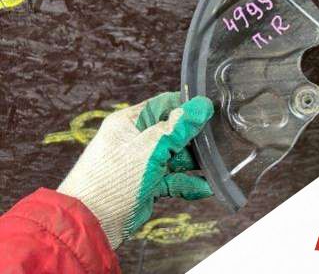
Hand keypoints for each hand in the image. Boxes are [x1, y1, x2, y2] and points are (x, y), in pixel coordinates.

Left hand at [58, 92, 212, 248]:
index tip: (210, 113)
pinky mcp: (146, 185)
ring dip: (194, 163)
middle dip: (194, 139)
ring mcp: (141, 163)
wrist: (90, 224)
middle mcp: (135, 140)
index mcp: (129, 122)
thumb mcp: (149, 148)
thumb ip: (177, 128)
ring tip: (214, 167)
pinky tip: (204, 187)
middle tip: (215, 144)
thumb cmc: (111, 181)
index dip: (188, 108)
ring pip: (175, 157)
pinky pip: (172, 179)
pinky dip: (188, 183)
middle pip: (173, 132)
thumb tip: (201, 105)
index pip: (165, 105)